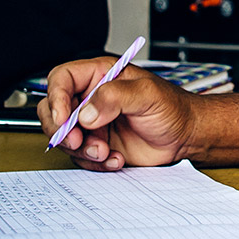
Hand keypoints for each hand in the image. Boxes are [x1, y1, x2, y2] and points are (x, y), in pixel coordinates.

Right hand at [36, 58, 195, 170]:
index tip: (64, 118)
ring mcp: (92, 124)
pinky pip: (81, 156)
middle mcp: (91, 98)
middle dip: (61, 130)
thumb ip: (115, 97)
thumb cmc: (172, 107)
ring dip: (81, 149)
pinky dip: (95, 163)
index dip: (56, 98)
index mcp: (99, 76)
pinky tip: (116, 159)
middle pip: (53, 110)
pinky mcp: (98, 145)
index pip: (62, 80)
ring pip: (64, 137)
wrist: (185, 136)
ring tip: (106, 151)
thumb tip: (86, 112)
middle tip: (78, 141)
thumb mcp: (147, 94)